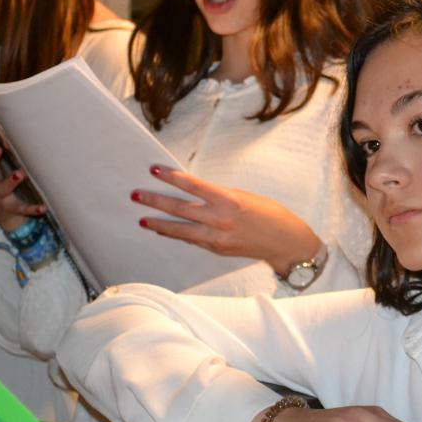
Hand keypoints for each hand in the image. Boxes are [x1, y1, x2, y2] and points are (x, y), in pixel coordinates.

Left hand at [133, 165, 320, 272]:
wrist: (286, 243)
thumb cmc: (270, 214)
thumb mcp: (246, 197)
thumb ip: (220, 197)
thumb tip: (197, 195)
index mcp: (229, 201)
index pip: (193, 186)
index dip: (172, 178)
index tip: (154, 171)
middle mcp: (220, 220)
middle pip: (180, 209)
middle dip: (156, 201)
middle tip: (136, 195)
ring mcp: (217, 238)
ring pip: (181, 230)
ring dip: (160, 224)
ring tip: (143, 220)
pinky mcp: (218, 250)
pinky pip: (193, 240)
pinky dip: (179, 235)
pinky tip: (166, 230)